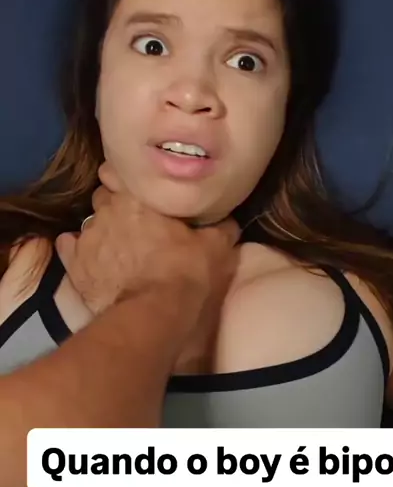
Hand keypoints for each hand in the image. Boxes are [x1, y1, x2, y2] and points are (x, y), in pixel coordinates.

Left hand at [55, 164, 240, 327]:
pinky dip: (79, 250)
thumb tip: (227, 220)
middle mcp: (105, 209)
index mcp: (136, 195)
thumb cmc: (184, 273)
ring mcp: (86, 237)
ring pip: (90, 222)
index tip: (140, 194)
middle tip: (134, 222)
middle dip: (115, 206)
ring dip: (101, 230)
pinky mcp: (74, 265)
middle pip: (104, 198)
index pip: (119, 173)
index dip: (129, 183)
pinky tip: (92, 257)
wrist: (152, 314)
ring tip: (117, 246)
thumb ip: (221, 226)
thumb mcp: (215, 247)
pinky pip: (70, 246)